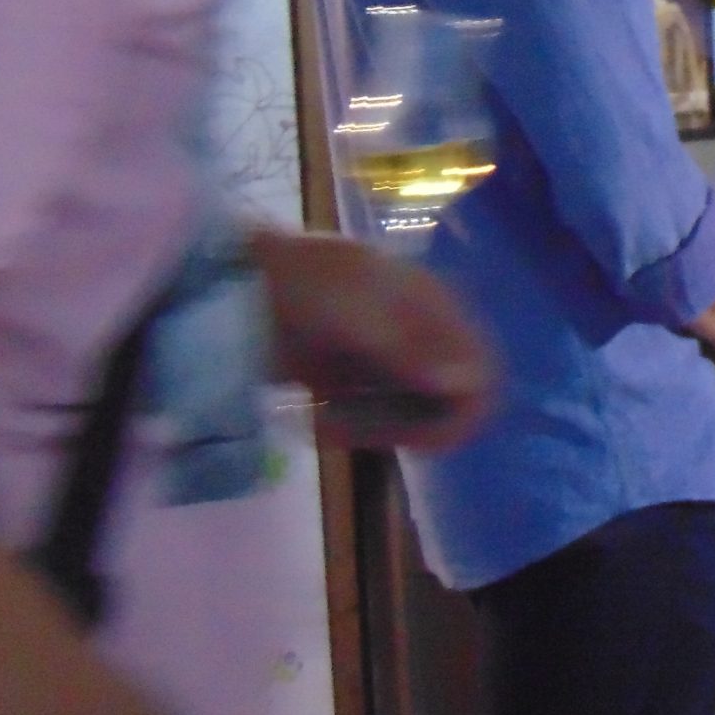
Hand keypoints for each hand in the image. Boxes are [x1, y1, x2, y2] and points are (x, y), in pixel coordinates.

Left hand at [250, 233, 490, 450]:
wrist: (234, 278)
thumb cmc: (305, 281)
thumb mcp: (360, 310)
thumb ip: (412, 350)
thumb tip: (470, 384)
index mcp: (436, 310)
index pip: (481, 371)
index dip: (462, 410)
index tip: (422, 435)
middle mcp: (420, 338)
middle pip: (447, 402)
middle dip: (412, 428)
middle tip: (363, 433)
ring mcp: (383, 361)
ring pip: (408, 418)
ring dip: (376, 431)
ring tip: (330, 427)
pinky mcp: (348, 381)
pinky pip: (369, 420)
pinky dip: (350, 430)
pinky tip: (319, 424)